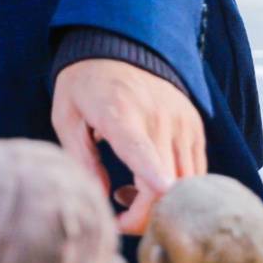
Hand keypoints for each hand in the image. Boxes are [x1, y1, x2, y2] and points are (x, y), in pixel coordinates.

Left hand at [52, 57, 206, 234]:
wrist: (120, 45)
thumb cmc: (85, 84)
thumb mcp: (67, 116)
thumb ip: (81, 158)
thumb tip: (101, 198)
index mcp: (120, 113)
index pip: (142, 151)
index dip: (151, 184)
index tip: (151, 209)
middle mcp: (159, 119)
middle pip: (167, 184)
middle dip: (144, 216)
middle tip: (117, 218)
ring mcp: (182, 124)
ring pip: (187, 184)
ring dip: (160, 203)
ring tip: (126, 193)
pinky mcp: (195, 129)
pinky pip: (195, 172)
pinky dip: (175, 188)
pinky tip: (146, 182)